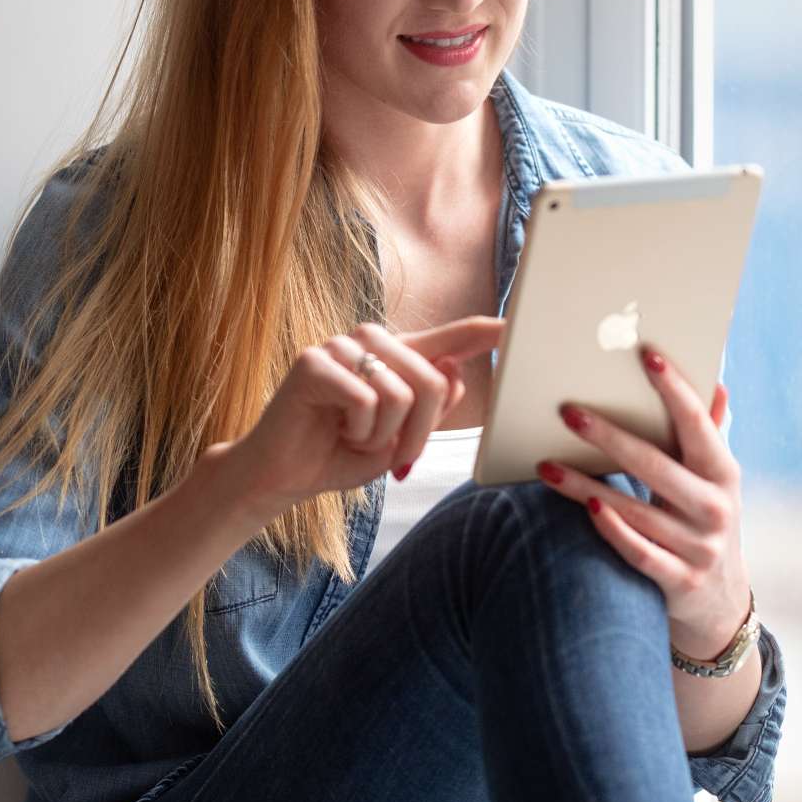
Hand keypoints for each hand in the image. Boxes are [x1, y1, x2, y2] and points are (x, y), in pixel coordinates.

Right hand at [216, 316, 504, 522]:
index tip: (518, 323)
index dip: (484, 331)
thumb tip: (456, 372)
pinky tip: (335, 431)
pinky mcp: (313, 362)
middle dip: (419, 432)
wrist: (283, 478)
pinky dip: (358, 432)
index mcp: (394, 356)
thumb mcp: (400, 438)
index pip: (448, 336)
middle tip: (393, 455)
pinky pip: (367, 401)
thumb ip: (430, 406)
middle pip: (431, 378)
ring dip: (383, 435)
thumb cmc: (340, 455)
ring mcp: (339, 346)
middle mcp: (369, 340)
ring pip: (401, 392)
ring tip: (355, 437)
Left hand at [538, 345, 752, 658]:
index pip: (697, 423)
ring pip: (635, 510)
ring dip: (587, 486)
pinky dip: (613, 530)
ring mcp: (699, 546)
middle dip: (609, 436)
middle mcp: (715, 508)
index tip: (647, 355)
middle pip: (655, 465)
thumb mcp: (713, 480)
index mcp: (724, 472)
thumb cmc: (703, 518)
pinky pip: (639, 552)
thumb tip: (719, 384)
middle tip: (568, 411)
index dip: (674, 388)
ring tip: (546, 464)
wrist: (720, 599)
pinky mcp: (679, 580)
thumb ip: (709, 435)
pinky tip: (586, 509)